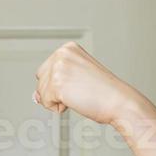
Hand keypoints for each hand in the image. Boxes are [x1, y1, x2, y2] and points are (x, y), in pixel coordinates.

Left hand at [33, 41, 148, 128]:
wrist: (119, 102)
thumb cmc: (104, 92)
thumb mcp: (76, 79)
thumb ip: (54, 82)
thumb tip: (35, 96)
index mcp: (68, 48)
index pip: (46, 70)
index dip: (60, 83)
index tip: (80, 83)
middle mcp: (62, 54)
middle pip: (40, 80)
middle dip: (55, 91)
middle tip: (79, 91)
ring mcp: (58, 68)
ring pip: (41, 92)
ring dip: (58, 100)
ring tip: (79, 95)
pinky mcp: (56, 84)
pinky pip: (45, 102)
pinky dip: (58, 108)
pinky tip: (75, 101)